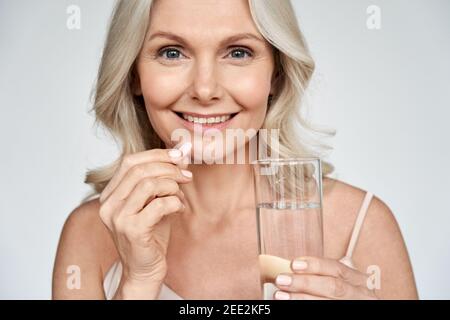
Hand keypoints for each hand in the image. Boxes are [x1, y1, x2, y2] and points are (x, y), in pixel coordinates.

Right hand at [98, 143, 191, 296]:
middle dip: (168, 168)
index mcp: (110, 194)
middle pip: (138, 169)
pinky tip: (178, 209)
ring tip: (180, 195)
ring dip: (172, 185)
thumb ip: (165, 177)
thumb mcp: (156, 200)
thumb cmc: (151, 234)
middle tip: (186, 175)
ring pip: (147, 184)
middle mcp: (108, 204)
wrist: (145, 269)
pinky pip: (158, 205)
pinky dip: (174, 202)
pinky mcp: (132, 230)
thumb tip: (183, 150)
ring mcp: (118, 218)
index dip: (156, 154)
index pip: (129, 161)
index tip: (179, 155)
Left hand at [273, 256, 377, 299]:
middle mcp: (359, 294)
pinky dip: (305, 309)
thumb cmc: (347, 296)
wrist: (356, 303)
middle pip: (332, 286)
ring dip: (301, 299)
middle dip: (305, 282)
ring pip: (326, 303)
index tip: (294, 264)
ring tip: (280, 295)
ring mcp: (355, 306)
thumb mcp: (344, 282)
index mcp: (358, 280)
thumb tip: (293, 268)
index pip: (336, 268)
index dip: (315, 265)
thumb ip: (323, 275)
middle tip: (281, 280)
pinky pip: (324, 313)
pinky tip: (290, 306)